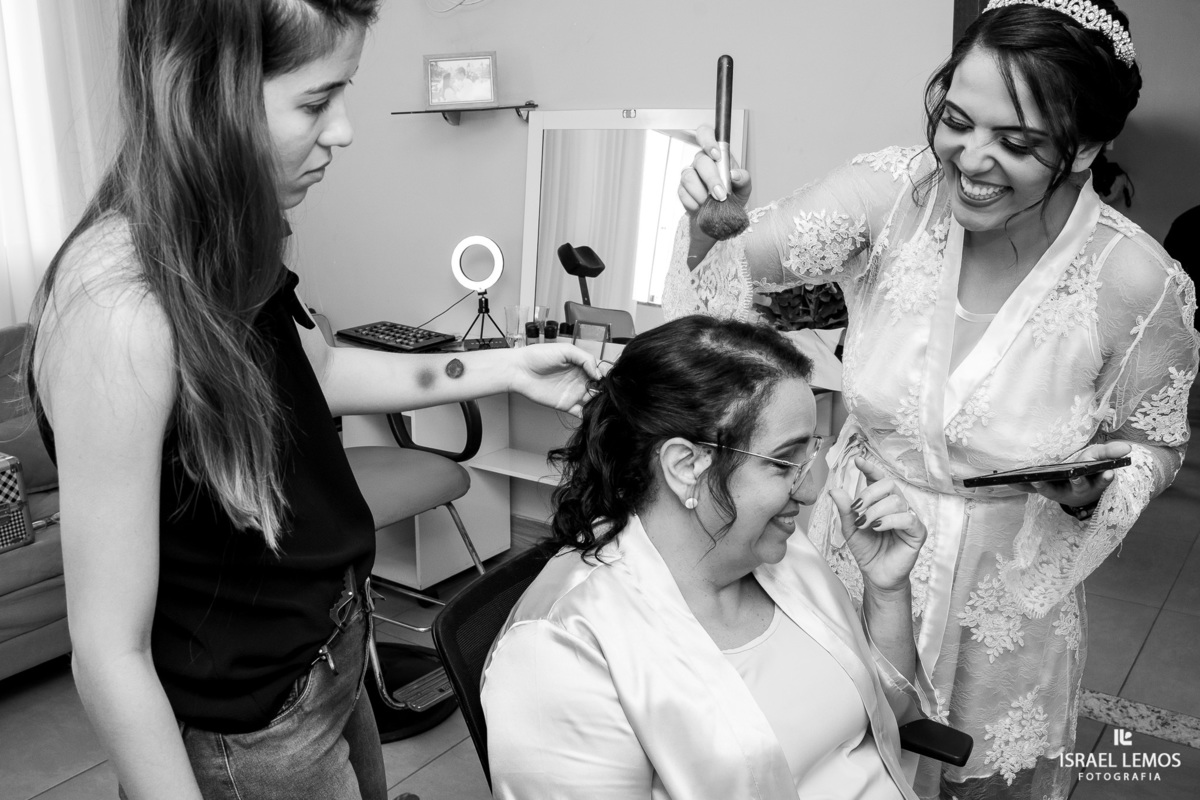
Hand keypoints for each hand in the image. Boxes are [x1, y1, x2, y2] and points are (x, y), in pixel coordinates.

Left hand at [508, 344, 603, 416]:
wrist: (519, 370)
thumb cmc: (538, 356)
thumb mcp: (565, 350)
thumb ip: (585, 358)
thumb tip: (598, 373)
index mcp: (580, 365)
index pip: (600, 371)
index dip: (606, 375)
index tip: (609, 378)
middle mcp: (579, 379)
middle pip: (599, 387)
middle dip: (606, 390)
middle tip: (608, 393)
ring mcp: (573, 393)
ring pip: (593, 400)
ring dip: (599, 402)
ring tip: (604, 403)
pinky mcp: (565, 405)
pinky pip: (580, 412)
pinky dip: (588, 415)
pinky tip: (593, 413)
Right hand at [677, 124, 752, 214]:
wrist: (722, 216)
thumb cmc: (732, 196)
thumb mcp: (744, 187)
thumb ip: (743, 178)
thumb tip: (734, 175)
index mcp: (716, 154)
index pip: (706, 134)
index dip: (708, 140)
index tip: (716, 155)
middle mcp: (701, 161)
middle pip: (700, 161)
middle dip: (711, 179)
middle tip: (721, 194)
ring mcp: (690, 174)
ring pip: (689, 178)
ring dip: (702, 193)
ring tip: (712, 202)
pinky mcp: (682, 189)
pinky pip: (684, 193)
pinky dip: (695, 203)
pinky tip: (702, 206)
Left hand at [829, 457, 926, 593]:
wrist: (876, 575)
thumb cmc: (867, 550)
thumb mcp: (850, 528)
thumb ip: (845, 509)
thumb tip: (835, 490)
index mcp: (881, 502)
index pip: (879, 479)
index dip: (870, 468)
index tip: (857, 462)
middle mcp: (897, 506)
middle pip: (888, 484)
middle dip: (869, 494)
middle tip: (857, 509)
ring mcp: (909, 518)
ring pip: (896, 500)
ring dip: (875, 511)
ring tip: (865, 525)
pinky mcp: (917, 532)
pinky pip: (907, 518)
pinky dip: (889, 521)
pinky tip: (877, 528)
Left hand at [1013, 441, 1131, 508]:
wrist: (1078, 481)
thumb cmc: (1090, 467)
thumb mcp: (1102, 458)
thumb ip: (1112, 453)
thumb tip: (1128, 448)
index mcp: (1093, 484)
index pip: (1101, 483)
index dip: (1105, 479)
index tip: (1109, 473)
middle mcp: (1076, 491)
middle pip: (1074, 489)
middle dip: (1072, 484)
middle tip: (1065, 478)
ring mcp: (1058, 491)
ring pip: (1048, 491)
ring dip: (1040, 486)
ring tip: (1030, 479)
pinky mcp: (1043, 488)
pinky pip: (1030, 488)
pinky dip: (1020, 484)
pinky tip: (1008, 479)